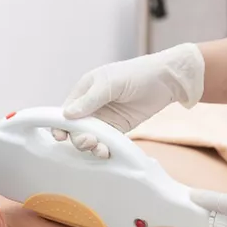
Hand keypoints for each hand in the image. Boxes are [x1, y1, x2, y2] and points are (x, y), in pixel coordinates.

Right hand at [52, 43, 204, 157]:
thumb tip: (67, 115)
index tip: (61, 136)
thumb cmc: (137, 73)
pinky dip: (104, 150)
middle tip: (90, 142)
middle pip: (76, 129)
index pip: (65, 111)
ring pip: (90, 138)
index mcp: (84, 91)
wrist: (166, 80)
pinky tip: (107, 152)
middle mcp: (91, 107)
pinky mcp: (118, 130)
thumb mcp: (110, 82)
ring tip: (101, 150)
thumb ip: (90, 100)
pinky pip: (106, 143)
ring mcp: (104, 120)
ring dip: (92, 147)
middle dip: (79, 138)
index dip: (60, 125)